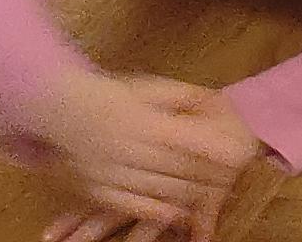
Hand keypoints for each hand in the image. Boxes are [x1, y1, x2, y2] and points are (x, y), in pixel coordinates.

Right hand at [34, 74, 251, 237]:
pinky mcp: (97, 189)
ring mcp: (110, 171)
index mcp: (143, 120)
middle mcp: (127, 147)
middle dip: (211, 174)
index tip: (242, 153)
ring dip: (191, 193)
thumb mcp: (149, 88)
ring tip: (215, 192)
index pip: (187, 140)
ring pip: (159, 188)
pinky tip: (180, 214)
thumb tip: (216, 102)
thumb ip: (182, 97)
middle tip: (236, 175)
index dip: (216, 149)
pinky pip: (132, 205)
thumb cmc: (111, 95)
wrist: (59, 109)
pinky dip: (159, 212)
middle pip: (178, 167)